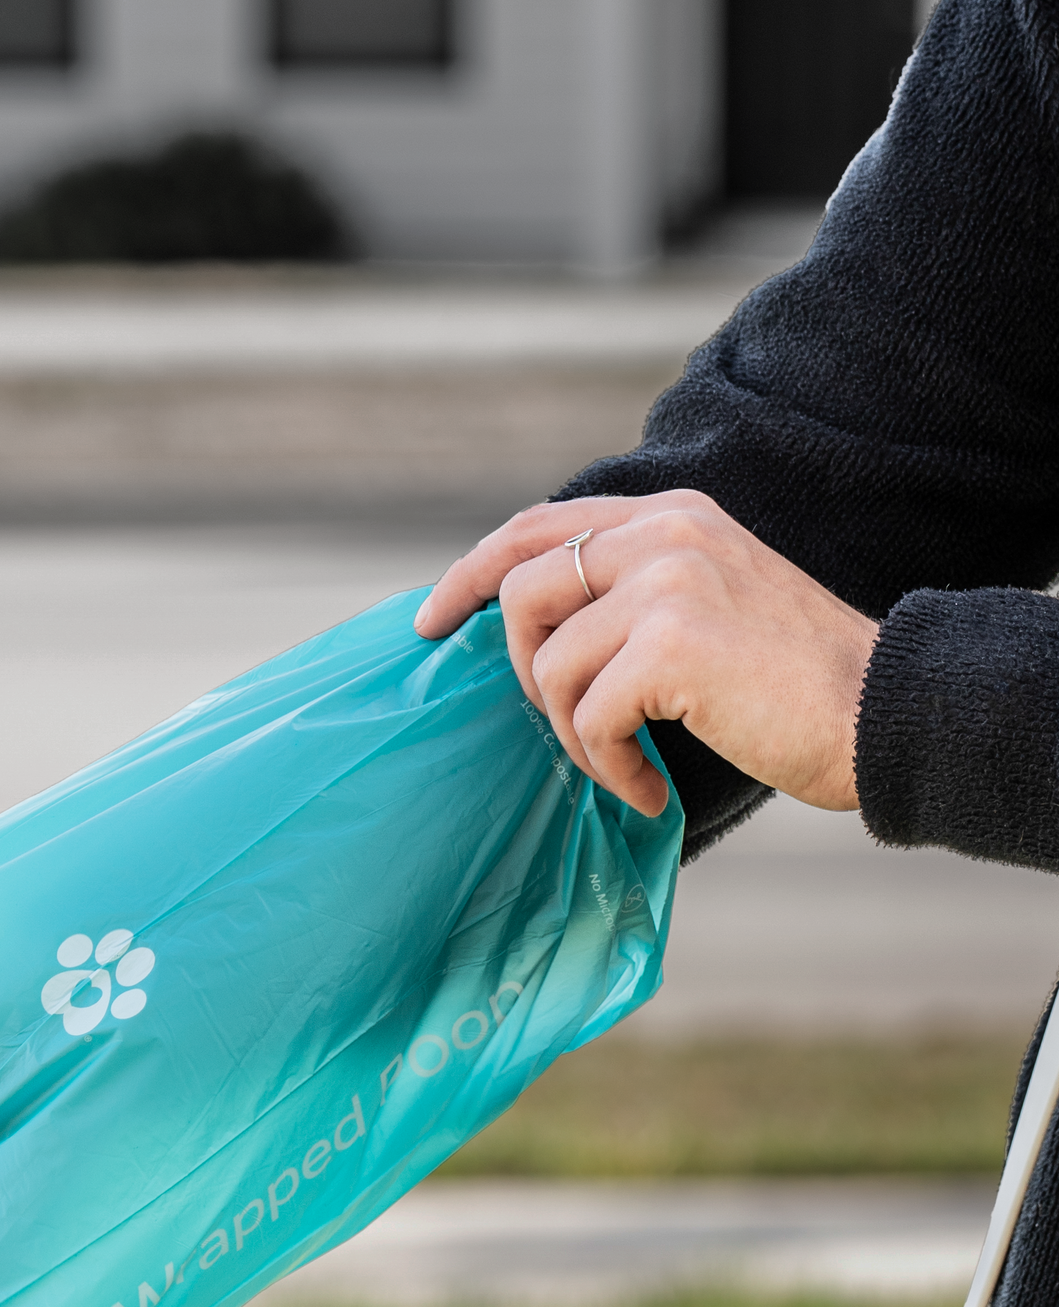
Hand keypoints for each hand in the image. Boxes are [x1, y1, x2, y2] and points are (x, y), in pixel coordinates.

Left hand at [413, 491, 878, 816]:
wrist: (879, 712)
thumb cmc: (793, 684)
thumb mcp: (708, 607)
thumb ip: (630, 597)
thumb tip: (532, 638)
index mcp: (671, 516)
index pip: (537, 527)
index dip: (470, 574)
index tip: (429, 623)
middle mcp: (665, 534)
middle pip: (520, 593)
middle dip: (522, 674)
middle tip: (567, 728)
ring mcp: (668, 583)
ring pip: (548, 667)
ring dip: (574, 737)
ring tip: (624, 766)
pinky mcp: (671, 644)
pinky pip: (587, 719)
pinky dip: (608, 768)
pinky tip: (648, 790)